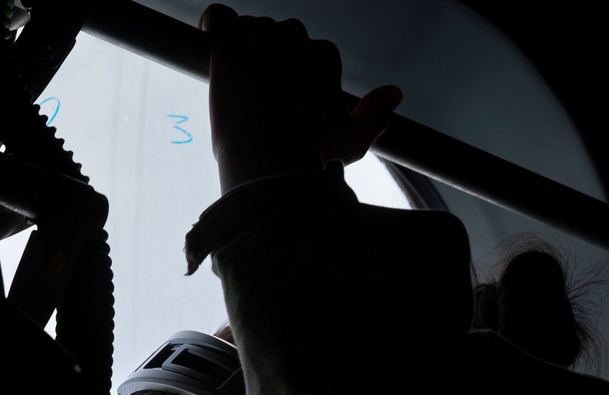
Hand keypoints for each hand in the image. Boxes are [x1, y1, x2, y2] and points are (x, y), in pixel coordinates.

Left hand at [200, 5, 401, 191]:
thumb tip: (393, 95)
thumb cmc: (312, 158)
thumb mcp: (354, 141)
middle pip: (282, 39)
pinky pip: (218, 19)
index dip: (301, 82)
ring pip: (251, 33)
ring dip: (247, 54)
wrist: (270, 163)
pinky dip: (215, 29)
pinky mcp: (228, 42)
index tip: (292, 106)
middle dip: (275, 63)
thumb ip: (375, 115)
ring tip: (243, 93)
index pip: (313, 55)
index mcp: (325, 57)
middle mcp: (295, 39)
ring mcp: (259, 38)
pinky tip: (216, 52)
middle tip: (266, 102)